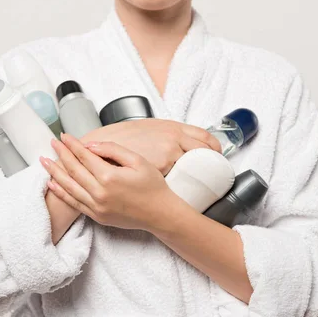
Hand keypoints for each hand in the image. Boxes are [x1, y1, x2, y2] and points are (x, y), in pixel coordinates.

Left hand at [40, 132, 183, 231]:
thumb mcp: (137, 161)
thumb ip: (113, 150)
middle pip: (74, 169)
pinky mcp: (97, 216)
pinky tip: (53, 183)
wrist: (160, 214)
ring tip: (44, 161)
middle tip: (52, 143)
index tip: (64, 136)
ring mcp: (96, 207)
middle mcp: (99, 193)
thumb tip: (90, 146)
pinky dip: (61, 192)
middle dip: (61, 154)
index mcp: (109, 176)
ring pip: (69, 186)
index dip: (73, 145)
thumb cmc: (152, 185)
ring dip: (55, 172)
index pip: (84, 156)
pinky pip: (74, 202)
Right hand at [80, 119, 221, 174]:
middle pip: (205, 152)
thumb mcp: (148, 127)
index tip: (217, 155)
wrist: (99, 146)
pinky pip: (177, 180)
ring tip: (201, 181)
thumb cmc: (123, 137)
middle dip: (212, 162)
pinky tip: (180, 189)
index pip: (205, 138)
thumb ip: (168, 133)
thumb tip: (185, 141)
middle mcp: (172, 141)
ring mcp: (167, 156)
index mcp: (172, 129)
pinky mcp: (158, 171)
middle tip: (216, 170)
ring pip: (193, 169)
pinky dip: (181, 186)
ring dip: (198, 176)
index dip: (215, 148)